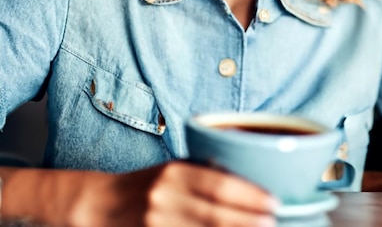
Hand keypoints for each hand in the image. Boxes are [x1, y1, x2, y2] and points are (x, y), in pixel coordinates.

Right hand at [1, 162, 277, 226]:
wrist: (98, 206)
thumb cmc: (146, 185)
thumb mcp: (173, 170)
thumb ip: (205, 175)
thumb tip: (250, 184)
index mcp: (174, 172)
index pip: (219, 185)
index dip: (249, 196)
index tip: (273, 202)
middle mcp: (164, 198)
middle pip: (215, 215)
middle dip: (248, 220)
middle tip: (273, 220)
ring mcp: (154, 225)